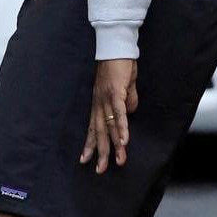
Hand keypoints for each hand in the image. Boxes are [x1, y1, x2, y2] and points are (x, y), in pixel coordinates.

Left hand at [79, 59, 137, 173]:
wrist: (116, 47)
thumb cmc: (120, 65)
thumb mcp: (125, 86)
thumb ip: (128, 100)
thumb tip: (131, 112)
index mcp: (99, 103)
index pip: (93, 127)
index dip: (90, 144)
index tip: (85, 160)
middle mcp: (99, 104)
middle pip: (99, 132)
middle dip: (100, 152)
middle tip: (99, 170)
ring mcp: (106, 99)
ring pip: (110, 126)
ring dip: (115, 145)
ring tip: (118, 161)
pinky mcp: (116, 93)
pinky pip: (119, 114)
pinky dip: (121, 128)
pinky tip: (124, 141)